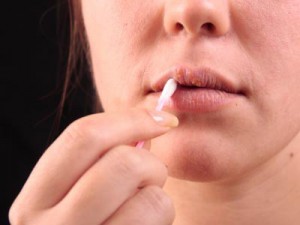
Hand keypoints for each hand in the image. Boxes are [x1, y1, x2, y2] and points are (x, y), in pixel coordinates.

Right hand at [9, 109, 177, 224]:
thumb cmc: (92, 221)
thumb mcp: (79, 189)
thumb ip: (104, 156)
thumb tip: (149, 120)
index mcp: (35, 199)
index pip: (83, 136)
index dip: (131, 119)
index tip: (162, 119)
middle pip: (124, 163)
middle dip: (151, 163)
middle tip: (149, 175)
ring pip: (151, 197)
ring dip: (158, 194)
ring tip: (142, 205)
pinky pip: (159, 218)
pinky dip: (161, 215)